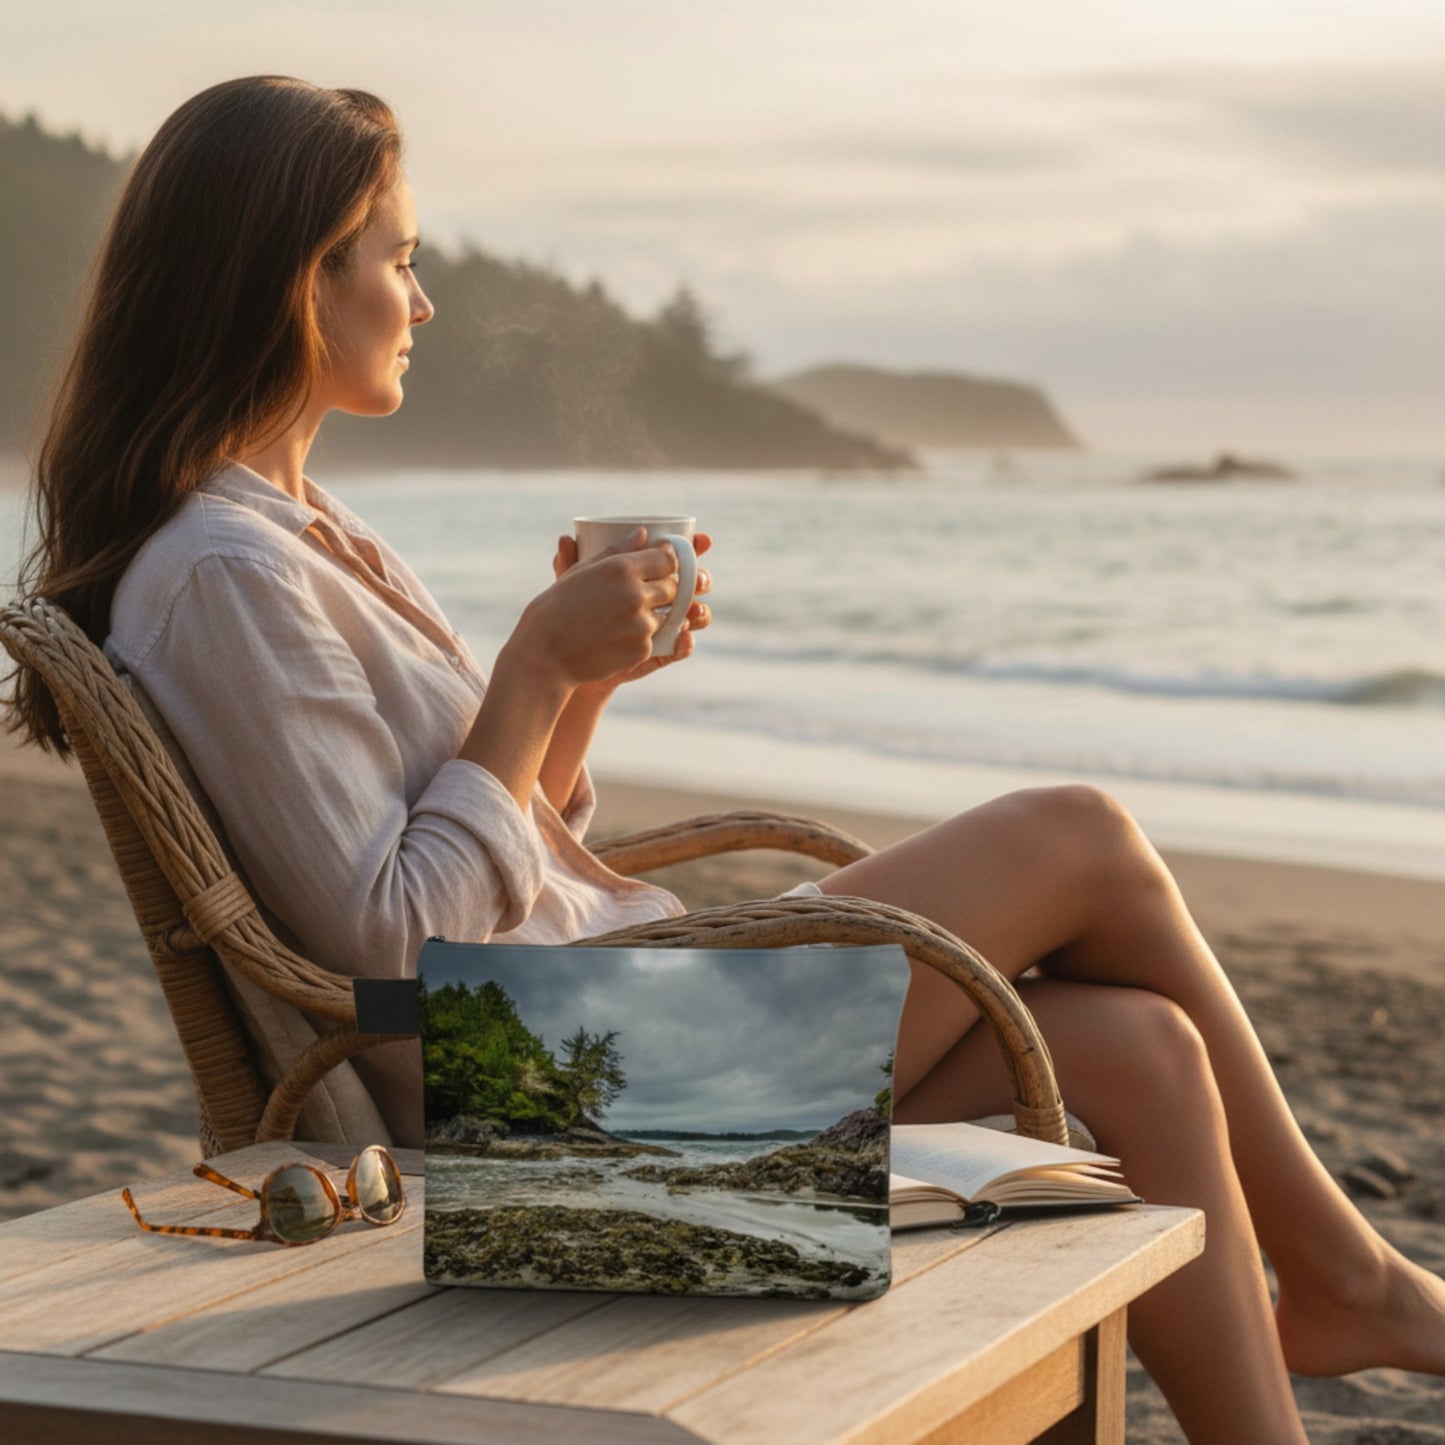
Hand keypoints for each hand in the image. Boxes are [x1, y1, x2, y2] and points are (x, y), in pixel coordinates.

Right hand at [514, 528, 712, 691]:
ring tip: (624, 620)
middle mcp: (636, 594)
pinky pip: (654, 639)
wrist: (543, 656)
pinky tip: (617, 639)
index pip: (668, 560)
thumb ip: (616, 551)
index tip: (658, 569)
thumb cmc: (554, 609)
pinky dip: (642, 638)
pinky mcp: (643, 650)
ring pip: (667, 615)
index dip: (665, 565)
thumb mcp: (580, 572)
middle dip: (664, 590)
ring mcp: (642, 624)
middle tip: (643, 596)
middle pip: (674, 587)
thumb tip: (642, 533)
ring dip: (654, 615)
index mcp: (621, 568)